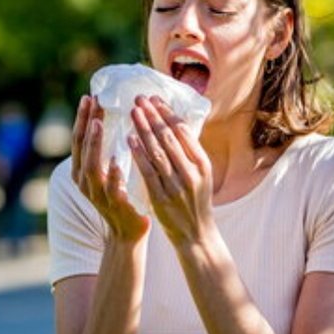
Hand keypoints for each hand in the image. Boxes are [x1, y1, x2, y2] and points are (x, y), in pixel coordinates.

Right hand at [71, 95, 149, 243]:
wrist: (128, 232)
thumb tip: (111, 119)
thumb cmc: (121, 195)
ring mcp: (97, 194)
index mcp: (81, 170)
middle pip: (81, 147)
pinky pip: (111, 188)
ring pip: (91, 165)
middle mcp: (84, 181)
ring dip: (94, 143)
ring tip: (98, 123)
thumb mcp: (109, 171)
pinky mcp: (114, 205)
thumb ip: (107, 150)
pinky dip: (113, 173)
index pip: (79, 139)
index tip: (89, 96)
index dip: (83, 118)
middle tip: (93, 101)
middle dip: (86, 123)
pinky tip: (117, 160)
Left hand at [128, 95, 214, 247]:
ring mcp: (176, 186)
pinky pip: (148, 172)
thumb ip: (189, 153)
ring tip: (134, 112)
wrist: (196, 235)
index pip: (184, 131)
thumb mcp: (201, 175)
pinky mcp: (161, 199)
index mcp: (203, 164)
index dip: (168, 113)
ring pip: (158, 152)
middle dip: (153, 116)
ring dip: (144, 129)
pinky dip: (139, 154)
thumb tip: (174, 124)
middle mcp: (192, 173)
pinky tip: (130, 140)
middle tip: (140, 99)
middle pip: (170, 138)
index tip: (155, 98)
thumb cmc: (196, 201)